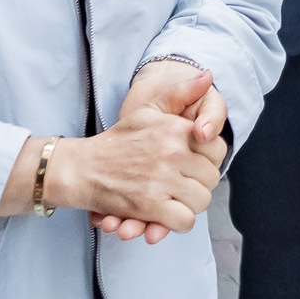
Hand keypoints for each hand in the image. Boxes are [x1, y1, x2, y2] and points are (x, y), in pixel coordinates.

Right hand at [52, 74, 221, 244]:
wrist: (82, 168)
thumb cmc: (117, 140)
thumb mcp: (148, 108)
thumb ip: (181, 92)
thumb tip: (208, 75)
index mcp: (176, 130)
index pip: (218, 150)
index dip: (210, 160)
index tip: (195, 164)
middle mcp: (172, 153)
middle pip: (211, 178)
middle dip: (200, 184)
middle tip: (184, 184)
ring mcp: (161, 181)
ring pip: (201, 201)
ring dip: (190, 205)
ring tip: (177, 200)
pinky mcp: (149, 205)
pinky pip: (185, 221)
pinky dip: (179, 223)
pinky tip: (168, 216)